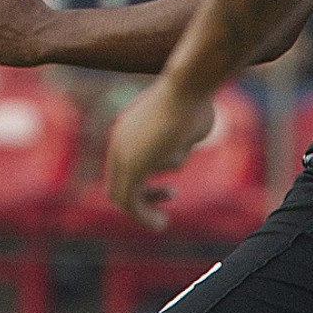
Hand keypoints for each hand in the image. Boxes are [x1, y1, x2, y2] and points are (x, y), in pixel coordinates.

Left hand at [104, 74, 214, 229]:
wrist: (188, 87)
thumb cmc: (194, 103)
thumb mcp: (183, 126)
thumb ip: (175, 143)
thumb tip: (177, 149)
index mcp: (126, 131)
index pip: (122, 168)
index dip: (143, 185)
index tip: (169, 190)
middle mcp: (119, 142)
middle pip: (117, 184)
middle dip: (142, 199)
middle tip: (168, 197)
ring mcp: (123, 154)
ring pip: (121, 197)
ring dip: (141, 214)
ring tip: (161, 223)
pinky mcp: (133, 165)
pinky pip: (130, 202)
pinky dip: (143, 218)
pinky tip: (160, 224)